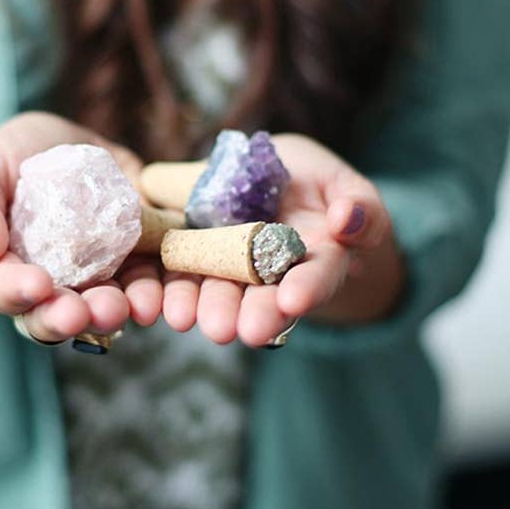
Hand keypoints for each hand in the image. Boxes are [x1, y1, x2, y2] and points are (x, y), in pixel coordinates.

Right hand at [0, 112, 163, 341]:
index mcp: (6, 272)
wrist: (66, 146)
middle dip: (72, 318)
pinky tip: (171, 294)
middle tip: (84, 312)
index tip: (37, 284)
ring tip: (135, 306)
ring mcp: (99, 278)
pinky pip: (154, 283)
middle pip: (57, 316)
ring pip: (109, 307)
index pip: (4, 292)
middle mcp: (54, 288)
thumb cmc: (10, 158)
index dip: (18, 292)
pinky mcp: (138, 260)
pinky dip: (165, 292)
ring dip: (122, 312)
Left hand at [160, 133, 398, 345]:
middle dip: (245, 313)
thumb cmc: (316, 182)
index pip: (317, 277)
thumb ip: (359, 207)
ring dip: (199, 306)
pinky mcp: (191, 251)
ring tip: (183, 319)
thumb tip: (346, 220)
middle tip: (229, 330)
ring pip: (216, 290)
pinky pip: (176, 271)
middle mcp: (271, 274)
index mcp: (317, 259)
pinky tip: (149, 301)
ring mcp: (229, 266)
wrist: (268, 178)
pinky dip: (161, 287)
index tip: (293, 301)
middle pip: (262, 297)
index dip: (306, 289)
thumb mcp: (344, 185)